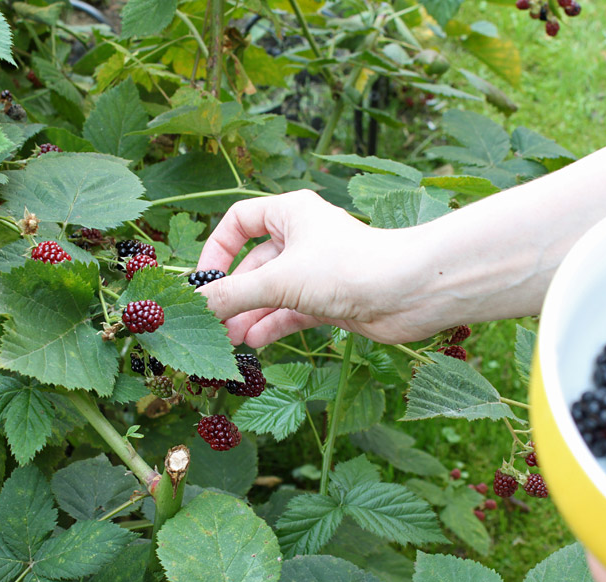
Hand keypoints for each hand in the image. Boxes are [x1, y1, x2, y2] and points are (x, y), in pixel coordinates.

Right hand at [196, 190, 455, 346]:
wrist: (410, 293)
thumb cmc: (348, 268)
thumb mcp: (280, 281)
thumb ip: (233, 295)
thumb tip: (195, 308)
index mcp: (290, 213)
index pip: (239, 221)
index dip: (216, 249)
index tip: (203, 282)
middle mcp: (302, 238)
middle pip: (253, 264)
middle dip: (233, 295)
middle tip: (212, 325)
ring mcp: (317, 271)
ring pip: (272, 292)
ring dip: (250, 315)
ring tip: (230, 342)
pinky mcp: (331, 300)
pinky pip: (292, 311)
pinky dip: (273, 325)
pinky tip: (254, 344)